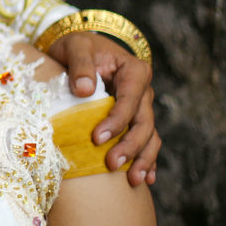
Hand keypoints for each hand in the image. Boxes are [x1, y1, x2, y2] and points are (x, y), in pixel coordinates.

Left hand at [45, 30, 158, 185]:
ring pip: (150, 135)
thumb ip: (81, 65)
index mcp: (134, 70)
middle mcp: (143, 90)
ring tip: (133, 180)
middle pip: (144, 122)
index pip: (130, 99)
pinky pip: (147, 141)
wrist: (78, 48)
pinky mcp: (135, 118)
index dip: (116, 121)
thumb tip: (85, 90)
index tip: (97, 138)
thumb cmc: (76, 45)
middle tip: (112, 164)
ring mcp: (142, 106)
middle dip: (131, 146)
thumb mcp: (75, 46)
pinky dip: (148, 159)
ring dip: (143, 159)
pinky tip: (146, 178)